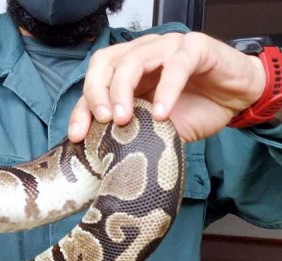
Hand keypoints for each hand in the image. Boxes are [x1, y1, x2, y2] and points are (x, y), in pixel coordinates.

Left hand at [68, 32, 265, 142]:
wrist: (238, 98)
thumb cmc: (196, 108)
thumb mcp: (157, 128)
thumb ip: (133, 133)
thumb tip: (107, 157)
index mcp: (126, 71)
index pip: (93, 83)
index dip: (82, 108)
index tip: (78, 135)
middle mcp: (141, 54)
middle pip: (105, 63)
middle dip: (96, 92)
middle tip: (102, 120)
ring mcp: (166, 47)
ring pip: (132, 59)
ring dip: (122, 90)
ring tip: (124, 119)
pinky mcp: (195, 48)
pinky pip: (175, 65)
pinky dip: (165, 90)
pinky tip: (161, 113)